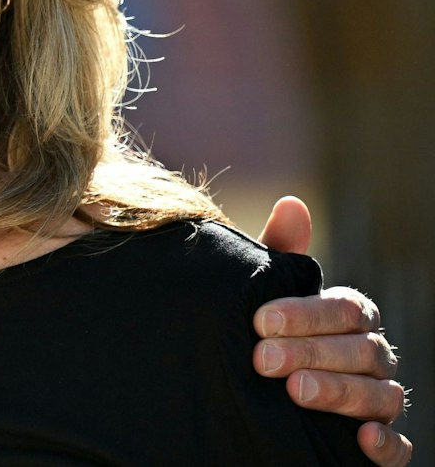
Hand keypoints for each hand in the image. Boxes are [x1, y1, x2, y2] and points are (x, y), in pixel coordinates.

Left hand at [256, 196, 411, 465]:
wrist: (245, 393)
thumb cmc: (260, 334)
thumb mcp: (261, 296)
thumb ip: (279, 255)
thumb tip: (292, 204)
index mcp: (348, 320)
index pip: (345, 309)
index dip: (306, 314)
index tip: (260, 320)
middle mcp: (371, 359)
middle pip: (362, 352)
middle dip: (312, 353)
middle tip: (262, 359)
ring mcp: (378, 402)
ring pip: (382, 397)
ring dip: (341, 393)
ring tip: (296, 392)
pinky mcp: (377, 446)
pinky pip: (399, 450)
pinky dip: (385, 445)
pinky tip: (359, 439)